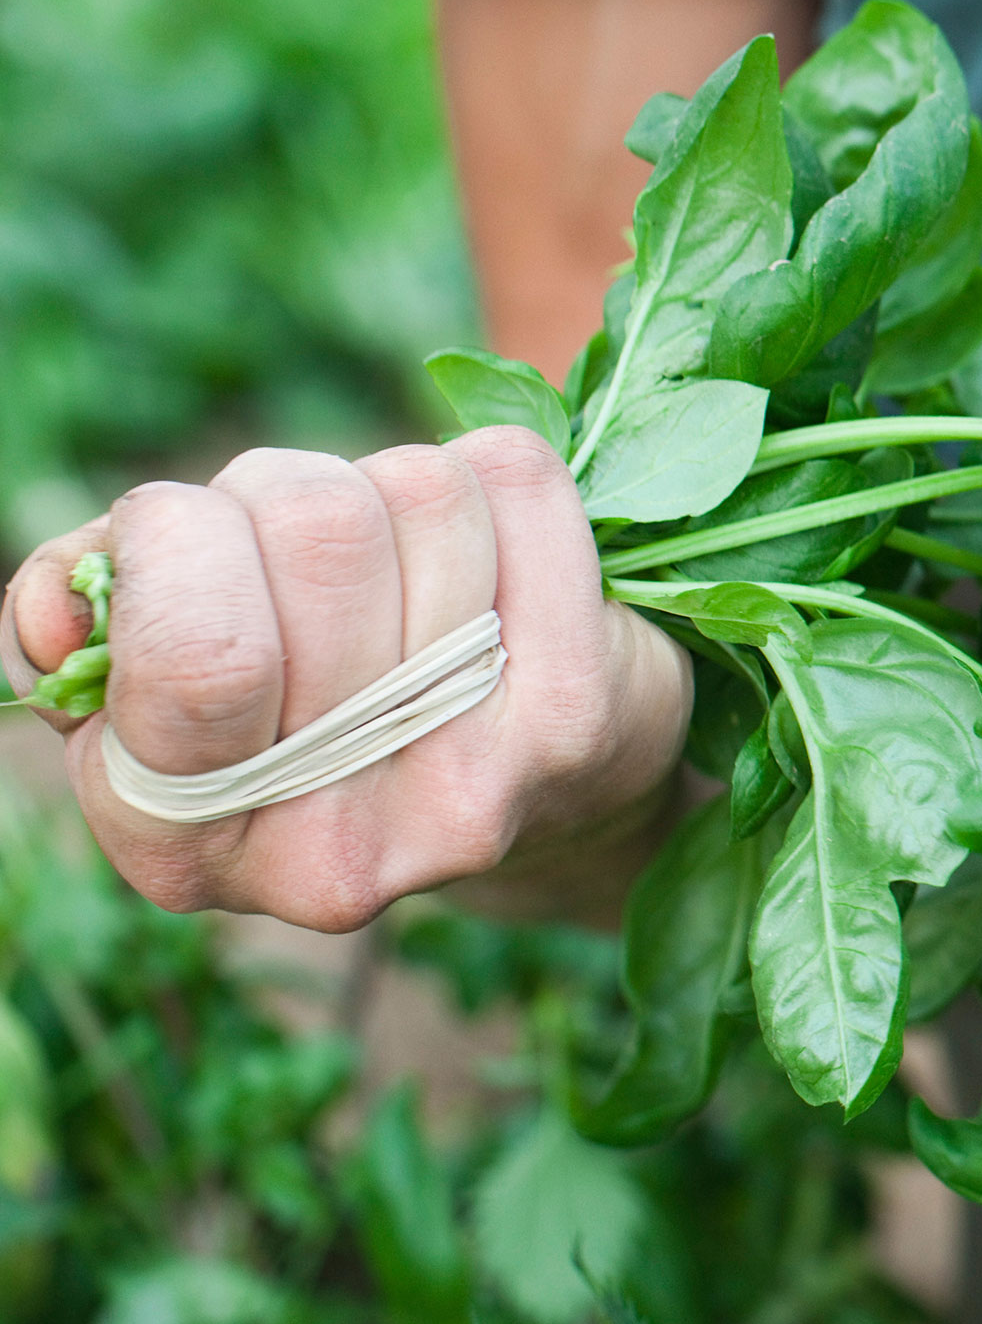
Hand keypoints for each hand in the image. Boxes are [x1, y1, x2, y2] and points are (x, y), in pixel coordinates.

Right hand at [1, 429, 691, 931]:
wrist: (546, 801)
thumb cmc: (319, 715)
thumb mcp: (171, 698)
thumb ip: (94, 629)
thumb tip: (62, 602)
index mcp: (187, 842)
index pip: (195, 645)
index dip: (180, 536)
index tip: (198, 546)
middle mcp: (334, 846)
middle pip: (313, 528)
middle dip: (292, 495)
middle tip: (322, 558)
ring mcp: (474, 787)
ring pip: (418, 490)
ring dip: (399, 493)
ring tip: (413, 575)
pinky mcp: (577, 717)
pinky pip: (516, 480)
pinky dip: (497, 476)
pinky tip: (499, 558)